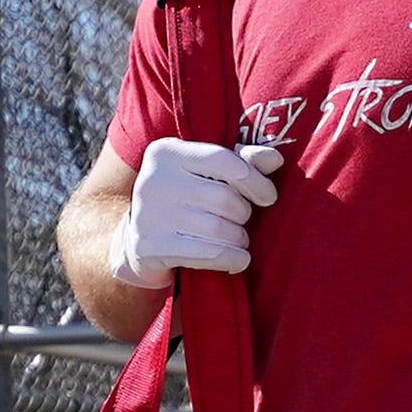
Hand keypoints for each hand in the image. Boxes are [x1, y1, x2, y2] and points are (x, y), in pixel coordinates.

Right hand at [112, 138, 278, 285]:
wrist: (137, 238)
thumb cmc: (185, 200)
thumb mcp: (208, 174)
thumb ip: (242, 162)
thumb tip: (274, 160)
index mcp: (166, 152)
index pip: (223, 159)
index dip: (255, 180)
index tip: (268, 197)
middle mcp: (152, 179)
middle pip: (225, 198)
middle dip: (243, 214)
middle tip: (240, 221)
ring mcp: (148, 214)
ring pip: (220, 229)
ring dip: (239, 238)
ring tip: (236, 239)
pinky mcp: (150, 247)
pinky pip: (209, 253)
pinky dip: (233, 258)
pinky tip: (239, 260)